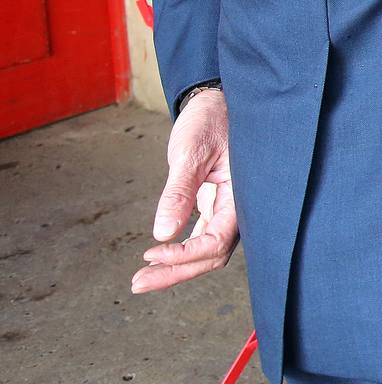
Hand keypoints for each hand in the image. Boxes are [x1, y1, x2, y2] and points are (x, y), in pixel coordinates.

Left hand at [131, 87, 238, 293]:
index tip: (153, 253)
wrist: (215, 101)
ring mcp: (228, 207)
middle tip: (138, 283)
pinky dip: (180, 250)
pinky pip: (202, 236)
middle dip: (176, 272)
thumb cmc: (211, 119)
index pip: (217, 240)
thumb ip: (179, 192)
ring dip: (176, 266)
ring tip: (141, 278)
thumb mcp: (191, 152)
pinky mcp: (216, 204)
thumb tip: (163, 232)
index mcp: (242, 194)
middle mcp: (239, 206)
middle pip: (212, 254)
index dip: (186, 254)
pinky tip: (158, 257)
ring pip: (206, 249)